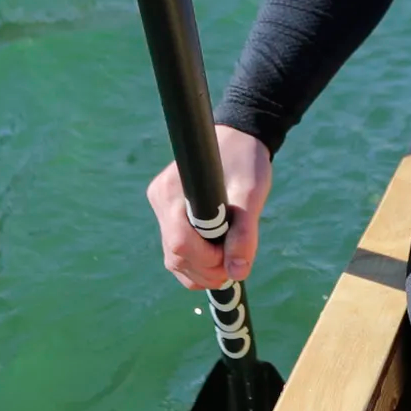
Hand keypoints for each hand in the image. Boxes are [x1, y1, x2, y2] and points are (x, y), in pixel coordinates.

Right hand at [146, 126, 272, 290]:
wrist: (238, 137)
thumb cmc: (245, 160)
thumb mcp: (251, 195)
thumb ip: (244, 234)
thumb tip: (237, 273)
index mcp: (172, 191)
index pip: (180, 243)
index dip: (208, 260)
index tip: (233, 257)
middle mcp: (160, 201)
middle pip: (175, 256)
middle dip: (207, 270)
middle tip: (235, 265)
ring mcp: (161, 209)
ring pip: (174, 259)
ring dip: (202, 272)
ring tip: (229, 262)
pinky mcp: (168, 215)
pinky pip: (176, 253)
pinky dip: (196, 265)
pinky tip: (217, 260)